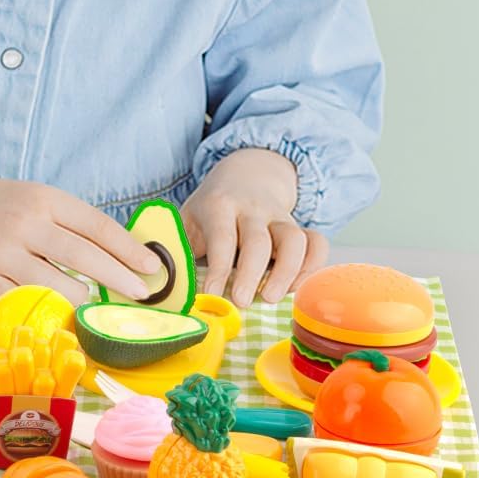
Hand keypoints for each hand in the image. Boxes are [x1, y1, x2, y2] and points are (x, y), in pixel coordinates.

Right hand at [0, 165, 159, 306]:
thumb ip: (73, 225)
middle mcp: (25, 223)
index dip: (129, 249)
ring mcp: (2, 252)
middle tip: (142, 295)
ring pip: (57, 286)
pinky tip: (59, 318)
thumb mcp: (37, 200)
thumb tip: (124, 258)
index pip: (96, 226)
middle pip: (84, 256)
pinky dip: (45, 313)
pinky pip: (23, 304)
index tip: (152, 267)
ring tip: (94, 306)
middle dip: (120, 279)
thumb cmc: (2, 206)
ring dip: (83, 300)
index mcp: (44, 199)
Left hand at [182, 148, 328, 306]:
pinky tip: (296, 288)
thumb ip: (176, 245)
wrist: (245, 175)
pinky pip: (316, 242)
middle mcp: (253, 208)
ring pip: (294, 239)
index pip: (222, 238)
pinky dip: (312, 266)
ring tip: (272, 298)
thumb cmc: (211, 209)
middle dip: (251, 274)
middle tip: (242, 302)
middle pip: (259, 241)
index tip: (213, 296)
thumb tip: (162, 277)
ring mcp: (280, 216)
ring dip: (288, 272)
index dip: (219, 269)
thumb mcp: (187, 218)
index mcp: (220, 205)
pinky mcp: (300, 225)